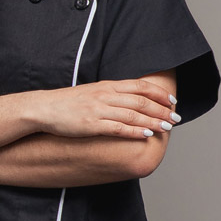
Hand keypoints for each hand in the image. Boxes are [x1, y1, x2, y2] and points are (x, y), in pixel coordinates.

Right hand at [26, 77, 178, 140]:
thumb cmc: (67, 103)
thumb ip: (110, 94)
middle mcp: (106, 95)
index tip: (172, 101)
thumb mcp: (92, 92)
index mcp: (108, 86)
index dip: (159, 93)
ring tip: (167, 127)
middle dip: (162, 110)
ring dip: (153, 121)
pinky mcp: (92, 124)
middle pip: (141, 101)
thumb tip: (128, 101)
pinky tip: (146, 134)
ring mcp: (99, 110)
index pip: (140, 87)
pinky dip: (135, 131)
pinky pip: (118, 128)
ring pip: (133, 114)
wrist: (44, 108)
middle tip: (176, 118)